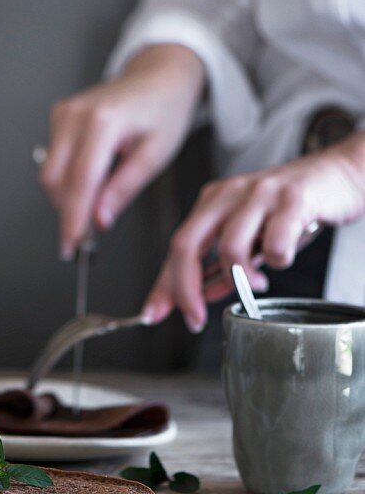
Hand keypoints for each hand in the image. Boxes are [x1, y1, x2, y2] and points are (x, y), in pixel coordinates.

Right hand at [40, 44, 204, 257]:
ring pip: (49, 173)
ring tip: (101, 194)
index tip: (71, 245)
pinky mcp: (58, 116)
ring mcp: (63, 113)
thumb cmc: (163, 111)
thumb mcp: (155, 156)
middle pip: (55, 180)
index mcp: (103, 121)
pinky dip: (69, 177)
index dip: (73, 219)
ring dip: (68, 195)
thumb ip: (124, 190)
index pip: (80, 181)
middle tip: (90, 231)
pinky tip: (94, 173)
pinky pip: (53, 159)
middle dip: (68, 210)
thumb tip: (100, 220)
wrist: (159, 79)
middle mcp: (75, 114)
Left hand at [143, 133, 364, 331]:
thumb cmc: (292, 207)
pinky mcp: (293, 199)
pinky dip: (278, 261)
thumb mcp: (252, 234)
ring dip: (240, 278)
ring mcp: (260, 194)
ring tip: (256, 284)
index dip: (164, 283)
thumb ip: (224, 263)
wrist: (339, 175)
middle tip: (194, 317)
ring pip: (230, 247)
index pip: (178, 245)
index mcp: (214, 201)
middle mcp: (230, 194)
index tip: (155, 311)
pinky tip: (284, 257)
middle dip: (185, 289)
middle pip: (188, 244)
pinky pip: (276, 244)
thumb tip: (202, 294)